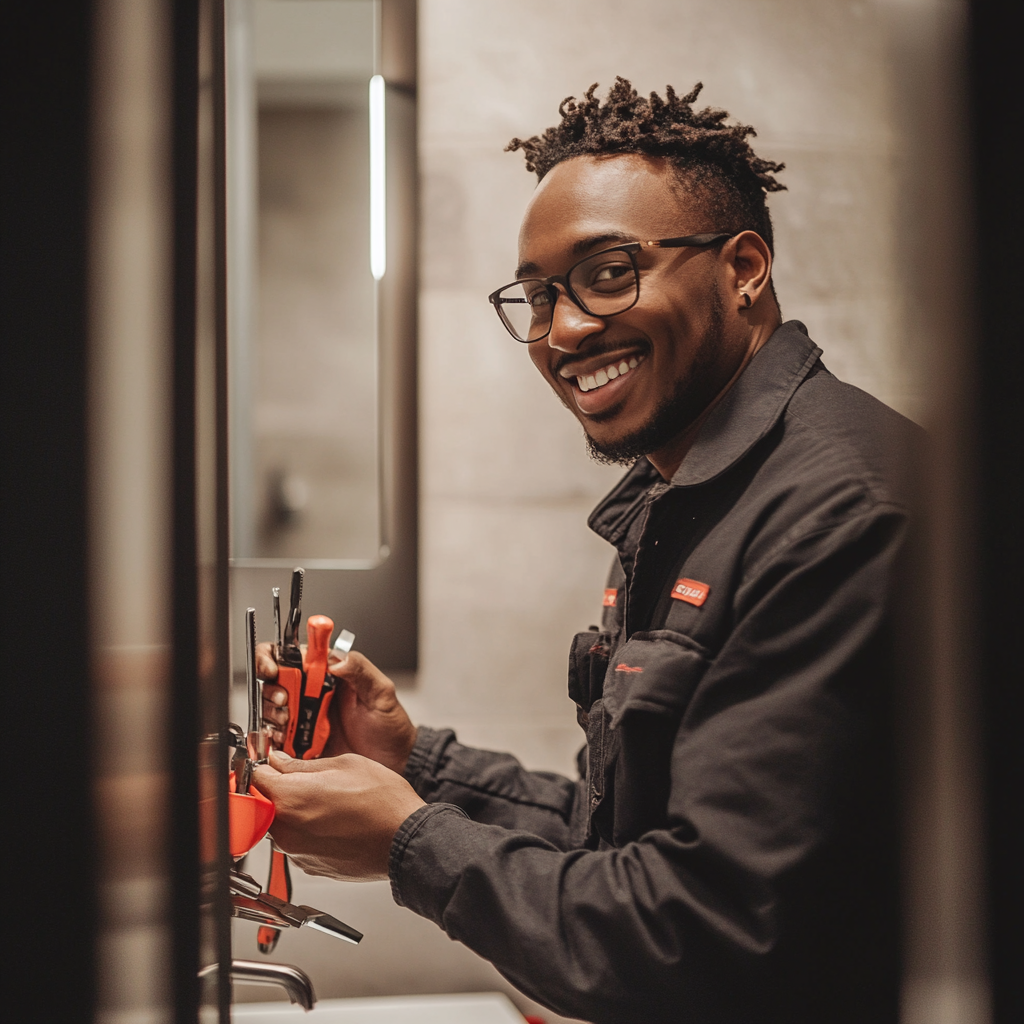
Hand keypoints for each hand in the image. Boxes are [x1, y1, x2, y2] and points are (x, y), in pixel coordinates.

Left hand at [252, 750, 424, 880]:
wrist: (406, 840)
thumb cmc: (382, 802)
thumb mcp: (344, 764)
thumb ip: (302, 764)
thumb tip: (280, 762)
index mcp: (290, 798)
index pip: (256, 777)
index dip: (265, 766)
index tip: (274, 764)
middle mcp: (286, 829)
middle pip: (265, 803)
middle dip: (280, 790)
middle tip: (308, 780)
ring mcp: (297, 852)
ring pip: (281, 824)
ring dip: (295, 812)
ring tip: (328, 802)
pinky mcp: (309, 866)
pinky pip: (298, 842)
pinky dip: (309, 832)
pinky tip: (335, 822)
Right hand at [256, 642, 416, 773]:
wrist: (393, 762)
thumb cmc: (390, 726)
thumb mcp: (381, 693)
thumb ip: (360, 670)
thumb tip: (336, 658)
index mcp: (329, 674)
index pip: (292, 653)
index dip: (274, 656)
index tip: (273, 668)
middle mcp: (312, 692)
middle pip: (274, 680)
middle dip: (272, 689)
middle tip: (286, 701)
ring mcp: (304, 717)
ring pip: (271, 707)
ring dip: (273, 713)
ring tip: (288, 722)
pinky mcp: (300, 742)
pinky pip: (276, 737)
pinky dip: (273, 738)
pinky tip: (284, 740)